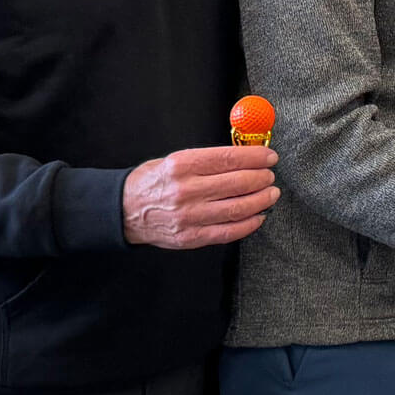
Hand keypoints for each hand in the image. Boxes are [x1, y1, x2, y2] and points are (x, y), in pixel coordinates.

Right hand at [122, 146, 279, 248]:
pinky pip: (228, 232)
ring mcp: (189, 216)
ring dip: (261, 200)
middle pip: (238, 183)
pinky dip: (249, 224)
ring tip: (271, 193)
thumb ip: (207, 160)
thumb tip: (245, 157)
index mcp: (181, 165)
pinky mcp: (191, 237)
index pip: (228, 158)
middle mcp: (186, 190)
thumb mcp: (173, 160)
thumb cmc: (153, 182)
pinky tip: (259, 216)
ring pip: (237, 208)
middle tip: (270, 175)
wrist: (123, 211)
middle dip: (262, 178)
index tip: (270, 157)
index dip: (255, 157)